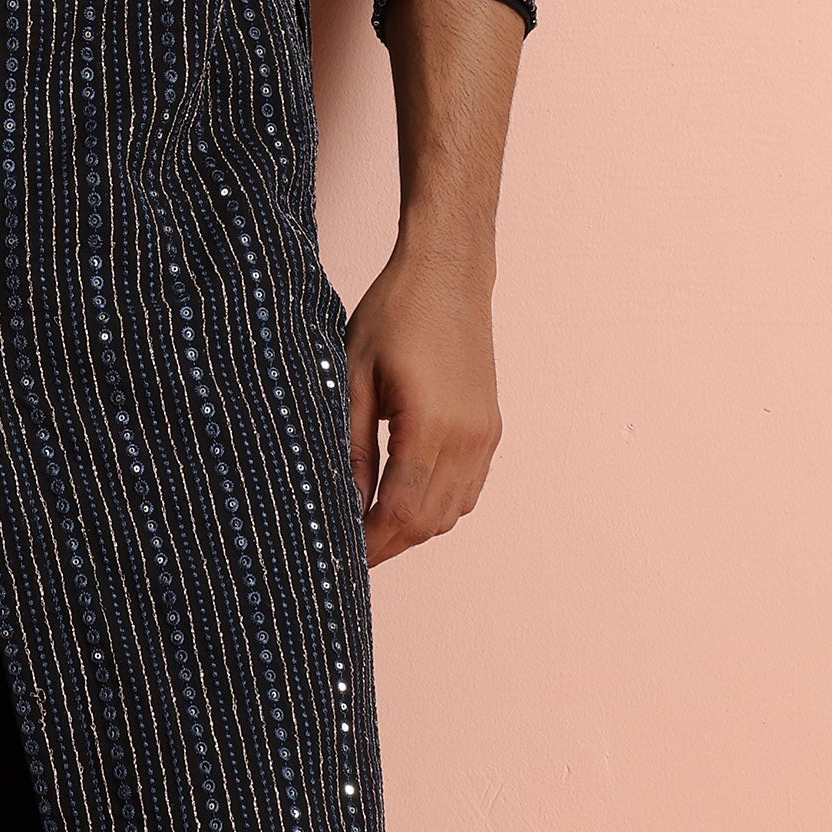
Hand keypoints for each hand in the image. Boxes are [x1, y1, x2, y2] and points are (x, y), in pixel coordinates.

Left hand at [345, 226, 502, 565]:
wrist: (448, 274)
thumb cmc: (396, 312)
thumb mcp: (353, 373)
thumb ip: (351, 442)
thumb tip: (345, 500)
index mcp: (432, 425)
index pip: (400, 510)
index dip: (371, 542)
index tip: (341, 557)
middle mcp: (468, 439)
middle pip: (430, 521)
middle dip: (390, 544)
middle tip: (350, 553)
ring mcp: (485, 435)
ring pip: (453, 511)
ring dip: (415, 528)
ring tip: (371, 529)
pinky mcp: (490, 427)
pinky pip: (468, 488)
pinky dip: (438, 506)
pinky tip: (405, 499)